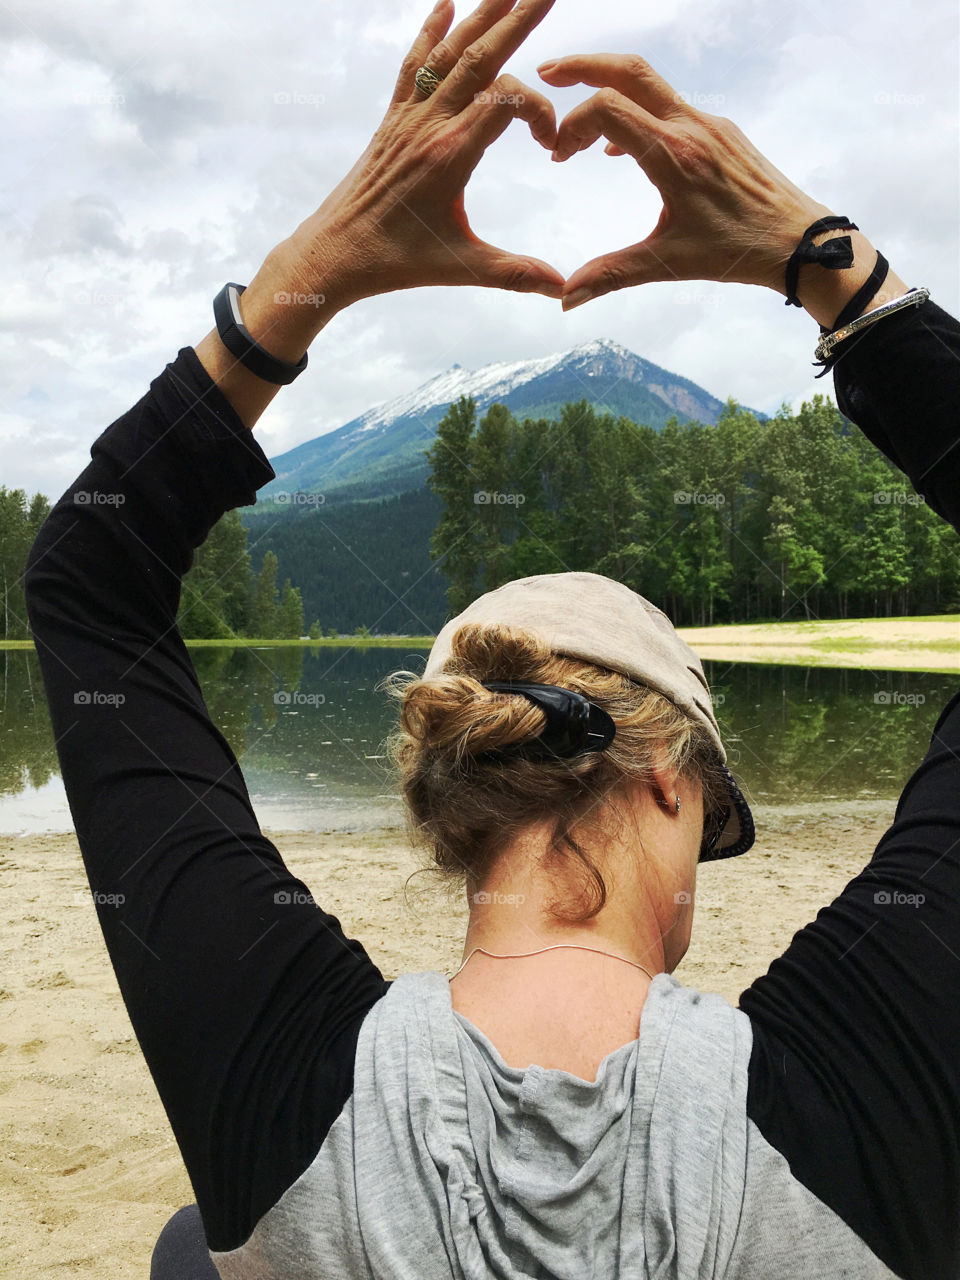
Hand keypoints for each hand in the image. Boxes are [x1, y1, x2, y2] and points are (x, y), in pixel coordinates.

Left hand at [289, 0, 563, 307]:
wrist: (333, 255)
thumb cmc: (395, 263)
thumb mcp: (459, 268)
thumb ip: (514, 273)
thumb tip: (563, 288)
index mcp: (449, 155)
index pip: (507, 103)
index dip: (539, 111)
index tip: (551, 144)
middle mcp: (428, 125)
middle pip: (479, 57)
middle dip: (517, 18)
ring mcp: (408, 118)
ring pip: (449, 52)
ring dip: (481, 13)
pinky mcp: (392, 120)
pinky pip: (414, 65)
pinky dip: (430, 31)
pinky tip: (446, 3)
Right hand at [538, 54, 837, 309]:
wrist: (799, 241)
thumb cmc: (737, 251)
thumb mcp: (668, 263)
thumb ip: (611, 274)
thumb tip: (566, 298)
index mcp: (673, 155)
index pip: (606, 108)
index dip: (571, 125)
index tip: (558, 159)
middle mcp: (691, 127)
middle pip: (629, 70)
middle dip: (582, 66)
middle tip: (546, 74)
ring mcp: (709, 124)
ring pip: (651, 84)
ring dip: (609, 87)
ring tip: (579, 113)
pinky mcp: (722, 131)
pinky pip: (671, 106)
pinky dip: (637, 112)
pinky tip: (622, 147)